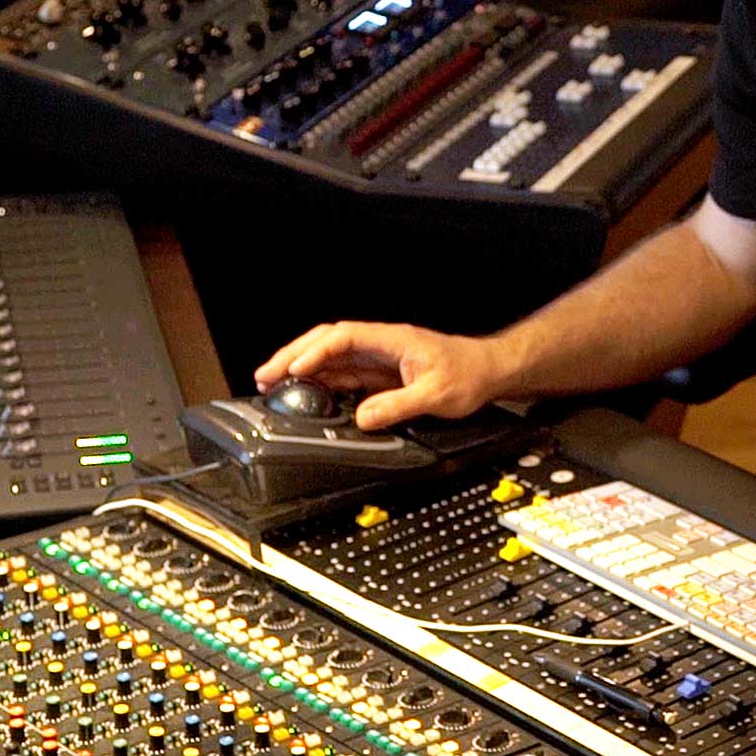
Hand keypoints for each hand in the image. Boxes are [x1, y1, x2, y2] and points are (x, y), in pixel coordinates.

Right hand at [254, 322, 507, 431]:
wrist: (491, 371)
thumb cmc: (470, 374)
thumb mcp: (438, 395)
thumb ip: (399, 406)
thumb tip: (364, 418)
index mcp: (392, 340)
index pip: (343, 338)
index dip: (315, 352)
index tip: (295, 370)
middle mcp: (381, 345)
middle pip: (327, 342)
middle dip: (293, 355)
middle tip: (264, 375)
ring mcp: (379, 359)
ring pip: (331, 358)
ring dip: (301, 368)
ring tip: (271, 384)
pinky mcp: (381, 374)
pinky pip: (344, 374)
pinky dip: (321, 382)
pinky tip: (306, 393)